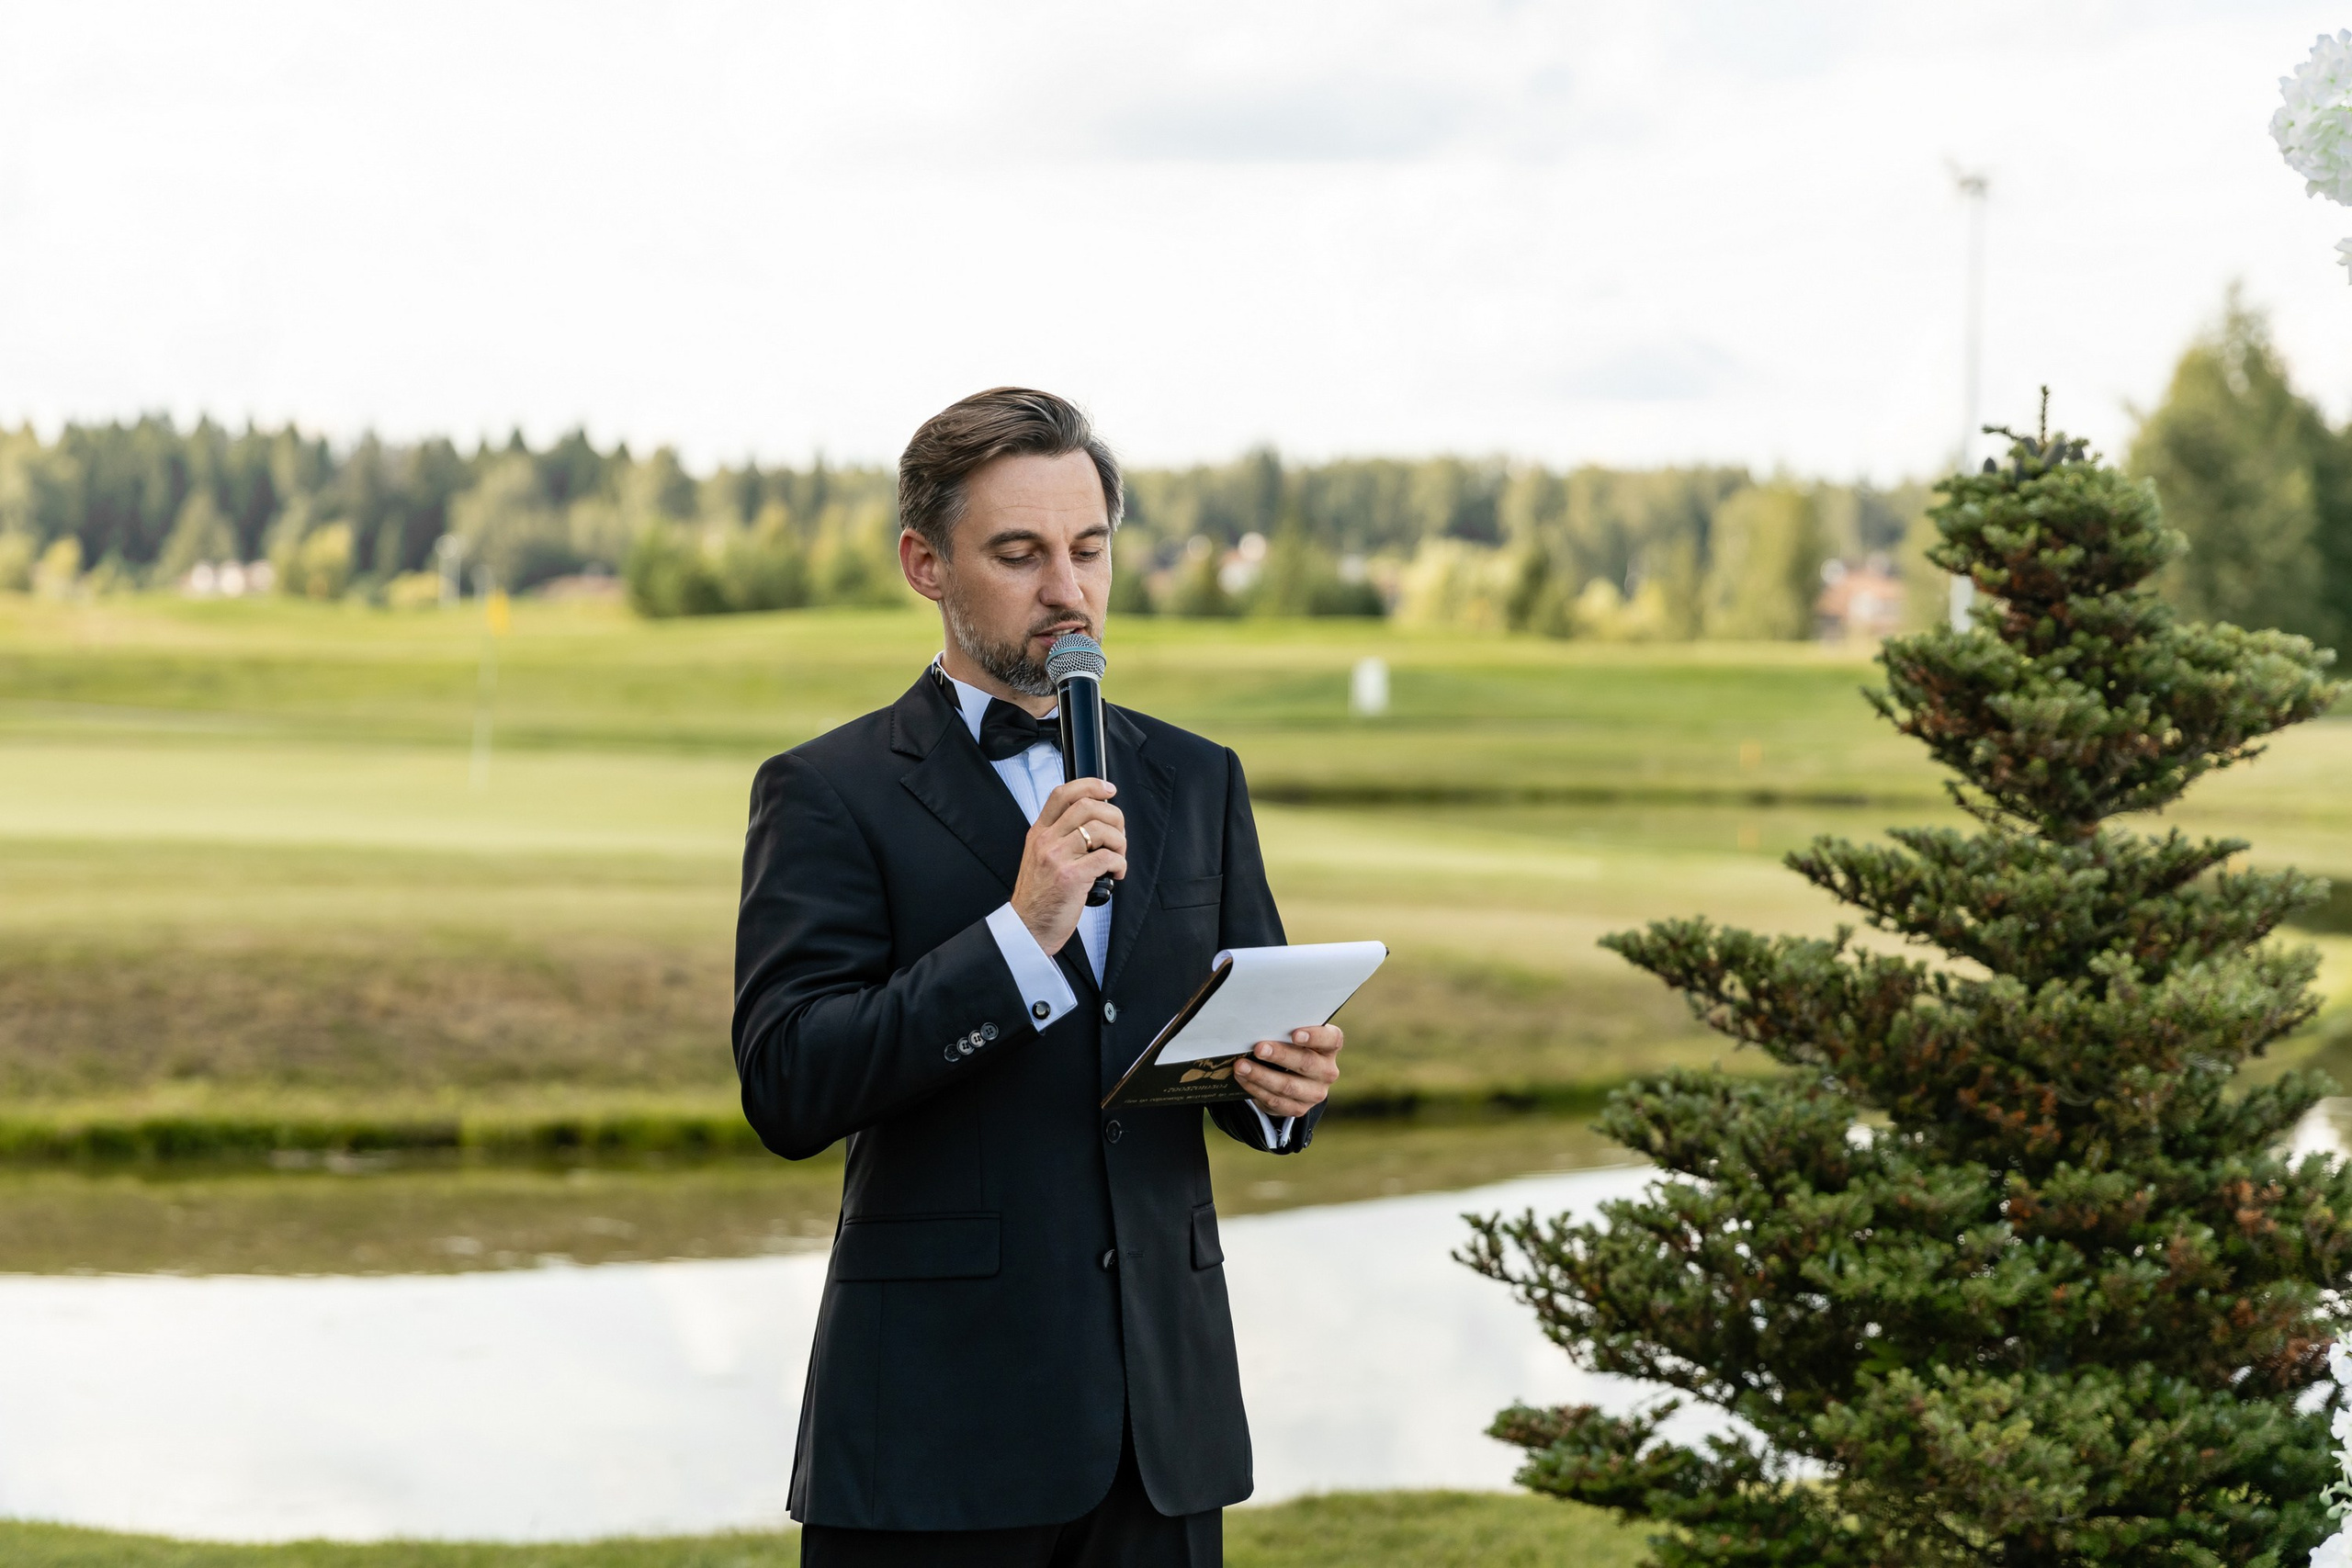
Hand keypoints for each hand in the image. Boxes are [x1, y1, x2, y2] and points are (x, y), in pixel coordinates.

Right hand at [1012, 778, 1125, 953]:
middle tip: (1119, 833)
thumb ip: (1060, 837)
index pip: (1062, 794)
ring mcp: (1057, 858)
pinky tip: (1116, 872)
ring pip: (1100, 830)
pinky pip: (1107, 858)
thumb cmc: (1040, 896)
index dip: (1090, 785)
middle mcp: (1046, 841)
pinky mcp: (1071, 877)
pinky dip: (1120, 863)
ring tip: (1118, 856)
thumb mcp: (1039, 857)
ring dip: (1120, 842)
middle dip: (1113, 816)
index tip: (1108, 790)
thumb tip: (1096, 821)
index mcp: (1039, 833)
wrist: (1028, 927)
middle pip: (1087, 806)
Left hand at [1234, 1023, 1341, 1119]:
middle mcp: (1327, 1071)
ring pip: (1288, 1086)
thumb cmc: (1291, 1047)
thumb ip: (1283, 1031)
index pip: (1331, 1040)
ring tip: (1241, 1066)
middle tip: (1259, 1049)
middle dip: (1280, 1055)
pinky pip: (1276, 1101)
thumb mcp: (1292, 1037)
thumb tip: (1257, 1027)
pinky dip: (1256, 1089)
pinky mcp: (1299, 1108)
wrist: (1294, 1077)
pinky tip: (1243, 1079)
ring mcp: (1315, 1093)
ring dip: (1261, 1075)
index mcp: (1329, 1048)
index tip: (1295, 1034)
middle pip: (1306, 1063)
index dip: (1315, 1036)